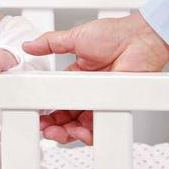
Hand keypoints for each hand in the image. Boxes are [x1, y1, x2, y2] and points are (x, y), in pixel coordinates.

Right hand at [21, 12, 168, 143]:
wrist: (140, 38)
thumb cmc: (115, 34)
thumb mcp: (74, 38)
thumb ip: (49, 43)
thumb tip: (28, 46)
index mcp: (76, 75)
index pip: (57, 97)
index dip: (46, 108)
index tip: (35, 111)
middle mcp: (88, 90)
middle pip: (66, 116)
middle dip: (52, 126)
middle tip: (43, 128)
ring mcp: (100, 100)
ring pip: (80, 125)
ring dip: (66, 133)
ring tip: (55, 133)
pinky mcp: (113, 106)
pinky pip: (100, 126)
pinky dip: (87, 133)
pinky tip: (77, 132)